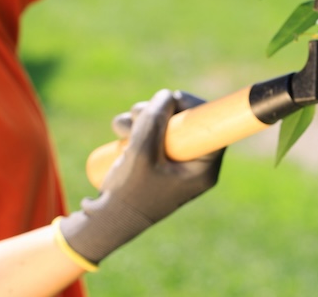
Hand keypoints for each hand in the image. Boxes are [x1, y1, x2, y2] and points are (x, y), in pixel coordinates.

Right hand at [58, 89, 224, 264]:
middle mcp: (192, 164)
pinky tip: (119, 133)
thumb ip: (155, 121)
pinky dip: (136, 127)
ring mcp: (174, 162)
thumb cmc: (128, 194)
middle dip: (159, 111)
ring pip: (166, 124)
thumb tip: (168, 95)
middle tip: (137, 113)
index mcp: (202, 168)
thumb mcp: (141, 153)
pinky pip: (152, 133)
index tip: (174, 99)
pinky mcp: (156, 160)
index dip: (194, 107)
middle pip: (186, 121)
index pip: (212, 128)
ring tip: (120, 128)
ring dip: (142, 117)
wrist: (105, 222)